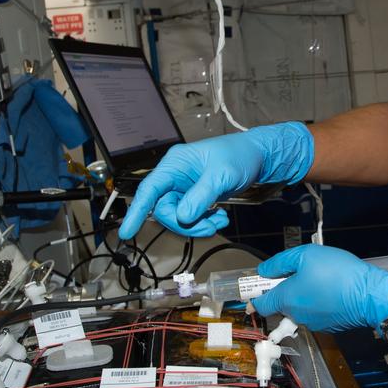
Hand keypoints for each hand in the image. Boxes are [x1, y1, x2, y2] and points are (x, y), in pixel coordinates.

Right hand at [118, 122, 313, 238]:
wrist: (259, 157)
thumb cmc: (240, 156)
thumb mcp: (222, 175)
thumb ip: (201, 196)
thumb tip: (183, 216)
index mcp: (175, 164)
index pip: (149, 189)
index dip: (136, 211)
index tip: (127, 232)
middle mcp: (175, 176)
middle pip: (165, 210)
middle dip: (186, 223)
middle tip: (210, 226)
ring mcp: (184, 188)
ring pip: (179, 217)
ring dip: (198, 225)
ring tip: (220, 220)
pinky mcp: (194, 198)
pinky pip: (191, 218)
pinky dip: (205, 223)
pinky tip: (220, 217)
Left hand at [250, 244, 387, 331]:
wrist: (369, 294)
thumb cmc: (338, 273)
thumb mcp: (306, 255)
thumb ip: (280, 263)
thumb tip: (264, 271)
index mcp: (286, 299)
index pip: (260, 304)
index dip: (255, 295)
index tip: (256, 286)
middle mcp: (296, 315)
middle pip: (280, 306)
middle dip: (283, 291)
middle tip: (296, 274)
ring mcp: (312, 323)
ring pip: (298, 309)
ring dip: (301, 297)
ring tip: (317, 279)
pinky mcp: (328, 326)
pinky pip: (314, 313)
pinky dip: (317, 303)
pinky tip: (329, 290)